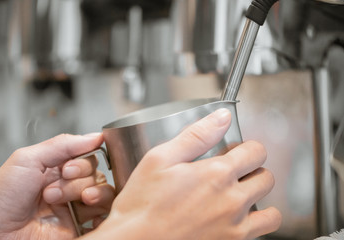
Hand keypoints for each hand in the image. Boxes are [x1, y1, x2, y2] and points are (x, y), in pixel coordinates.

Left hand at [0, 133, 114, 239]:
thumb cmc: (1, 196)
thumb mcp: (28, 159)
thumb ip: (63, 144)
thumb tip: (96, 136)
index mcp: (59, 168)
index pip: (90, 158)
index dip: (84, 163)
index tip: (67, 169)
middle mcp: (70, 186)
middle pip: (97, 175)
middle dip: (75, 183)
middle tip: (51, 192)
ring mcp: (75, 207)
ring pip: (104, 194)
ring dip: (88, 195)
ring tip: (60, 203)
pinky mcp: (80, 227)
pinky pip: (104, 216)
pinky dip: (100, 213)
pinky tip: (85, 213)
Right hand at [83, 109, 281, 239]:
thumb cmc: (142, 204)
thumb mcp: (161, 158)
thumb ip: (196, 135)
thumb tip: (222, 117)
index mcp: (217, 173)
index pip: (256, 152)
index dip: (248, 148)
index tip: (237, 152)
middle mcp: (232, 201)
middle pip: (266, 178)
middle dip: (254, 170)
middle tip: (235, 173)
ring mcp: (235, 227)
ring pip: (272, 212)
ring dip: (259, 200)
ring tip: (239, 197)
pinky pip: (261, 232)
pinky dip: (255, 224)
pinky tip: (234, 218)